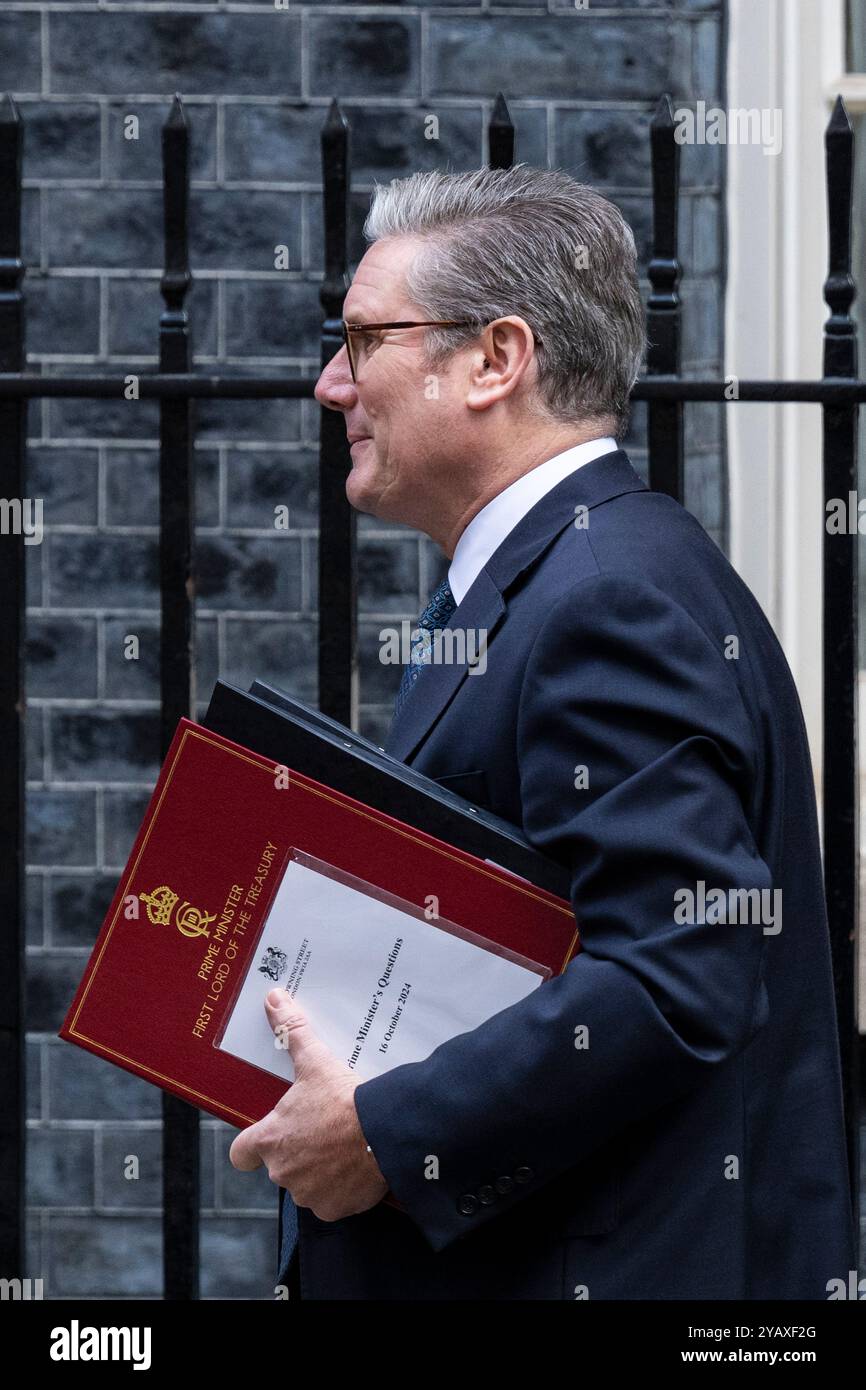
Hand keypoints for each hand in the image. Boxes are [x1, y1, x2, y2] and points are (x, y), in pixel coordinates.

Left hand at [228, 988, 388, 1221]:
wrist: (384, 1133)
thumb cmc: (343, 1100)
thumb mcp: (315, 1061)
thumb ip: (291, 1031)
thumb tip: (273, 998)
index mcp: (270, 1139)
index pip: (241, 1153)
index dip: (251, 1145)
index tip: (266, 1136)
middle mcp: (282, 1171)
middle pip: (281, 1164)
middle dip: (299, 1151)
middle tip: (323, 1129)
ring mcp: (307, 1194)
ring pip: (307, 1183)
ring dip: (321, 1170)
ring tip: (343, 1145)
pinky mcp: (334, 1209)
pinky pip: (332, 1201)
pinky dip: (342, 1188)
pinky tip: (357, 1166)